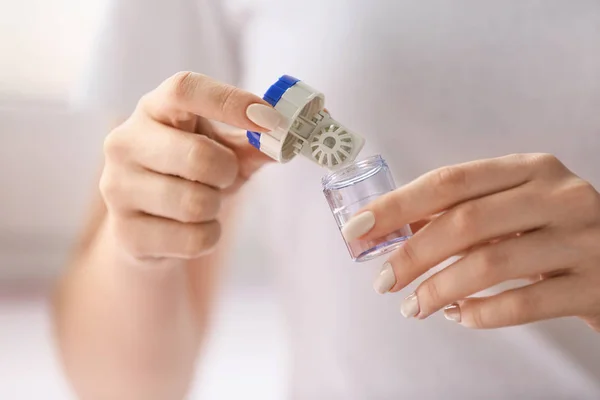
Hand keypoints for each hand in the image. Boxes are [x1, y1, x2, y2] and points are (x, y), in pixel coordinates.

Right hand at [100, 72, 281, 262]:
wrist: (149, 225)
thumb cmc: (190, 175)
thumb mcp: (223, 150)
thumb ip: (255, 142)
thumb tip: (290, 137)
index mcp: (153, 109)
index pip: (184, 89)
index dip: (229, 101)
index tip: (269, 118)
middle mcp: (125, 142)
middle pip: (197, 155)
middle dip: (226, 171)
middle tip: (224, 175)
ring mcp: (118, 188)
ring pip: (195, 204)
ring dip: (216, 206)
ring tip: (203, 200)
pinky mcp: (126, 233)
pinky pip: (193, 239)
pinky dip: (208, 236)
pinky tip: (193, 227)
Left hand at [342, 153, 599, 330]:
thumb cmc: (556, 230)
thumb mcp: (514, 207)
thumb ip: (462, 213)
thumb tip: (393, 228)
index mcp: (529, 169)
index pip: (449, 182)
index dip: (397, 205)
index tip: (358, 228)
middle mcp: (557, 196)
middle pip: (465, 222)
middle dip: (411, 254)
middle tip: (383, 280)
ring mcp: (581, 239)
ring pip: (490, 263)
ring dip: (438, 289)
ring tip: (412, 305)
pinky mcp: (593, 285)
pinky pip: (523, 303)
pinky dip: (480, 313)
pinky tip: (458, 316)